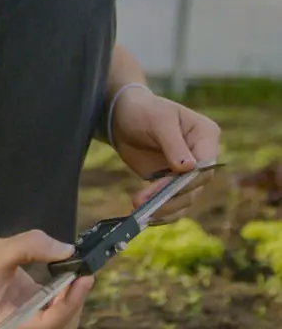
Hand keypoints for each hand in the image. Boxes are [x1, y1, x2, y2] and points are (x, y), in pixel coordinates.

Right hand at [0, 231, 93, 328]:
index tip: (83, 278)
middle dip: (73, 306)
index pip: (48, 326)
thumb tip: (67, 249)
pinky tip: (64, 275)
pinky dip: (61, 296)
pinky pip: (50, 311)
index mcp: (0, 326)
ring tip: (74, 274)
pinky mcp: (20, 307)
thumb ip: (32, 248)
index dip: (70, 304)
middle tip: (81, 274)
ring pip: (57, 325)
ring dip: (70, 302)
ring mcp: (16, 320)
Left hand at [110, 85, 220, 220]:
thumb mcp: (159, 120)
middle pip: (196, 185)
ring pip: (186, 198)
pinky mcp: (171, 183)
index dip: (189, 179)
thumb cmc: (144, 110)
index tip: (164, 186)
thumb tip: (188, 168)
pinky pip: (173, 202)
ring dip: (165, 207)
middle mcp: (202, 155)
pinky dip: (163, 212)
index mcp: (206, 135)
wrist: (123, 116)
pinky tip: (147, 217)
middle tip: (144, 201)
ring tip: (141, 210)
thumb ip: (173, 143)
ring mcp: (187, 172)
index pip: (206, 164)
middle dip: (171, 195)